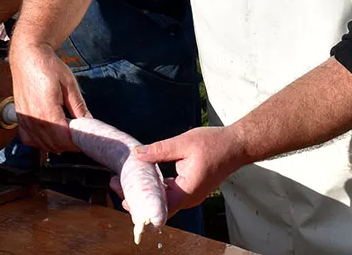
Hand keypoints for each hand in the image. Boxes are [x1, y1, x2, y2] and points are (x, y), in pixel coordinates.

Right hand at [10, 41, 89, 153]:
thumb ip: (79, 106)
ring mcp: (25, 119)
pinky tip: (49, 134)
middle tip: (79, 134)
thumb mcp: (69, 84)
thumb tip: (88, 122)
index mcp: (47, 110)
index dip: (76, 142)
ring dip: (56, 144)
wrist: (27, 57)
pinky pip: (29, 139)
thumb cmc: (46, 66)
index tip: (85, 138)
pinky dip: (40, 142)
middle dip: (68, 144)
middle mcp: (33, 118)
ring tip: (66, 133)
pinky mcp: (20, 118)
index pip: (63, 138)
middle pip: (53, 145)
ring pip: (42, 145)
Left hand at [129, 127, 246, 215]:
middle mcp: (188, 198)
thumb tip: (137, 154)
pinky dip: (155, 188)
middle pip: (157, 207)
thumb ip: (159, 150)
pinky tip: (143, 178)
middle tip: (116, 184)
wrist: (236, 146)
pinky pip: (169, 193)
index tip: (121, 196)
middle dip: (136, 199)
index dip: (139, 205)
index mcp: (187, 191)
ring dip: (144, 193)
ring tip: (123, 181)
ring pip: (162, 201)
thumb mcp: (184, 143)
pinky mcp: (189, 188)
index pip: (158, 209)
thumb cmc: (214, 144)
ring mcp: (189, 195)